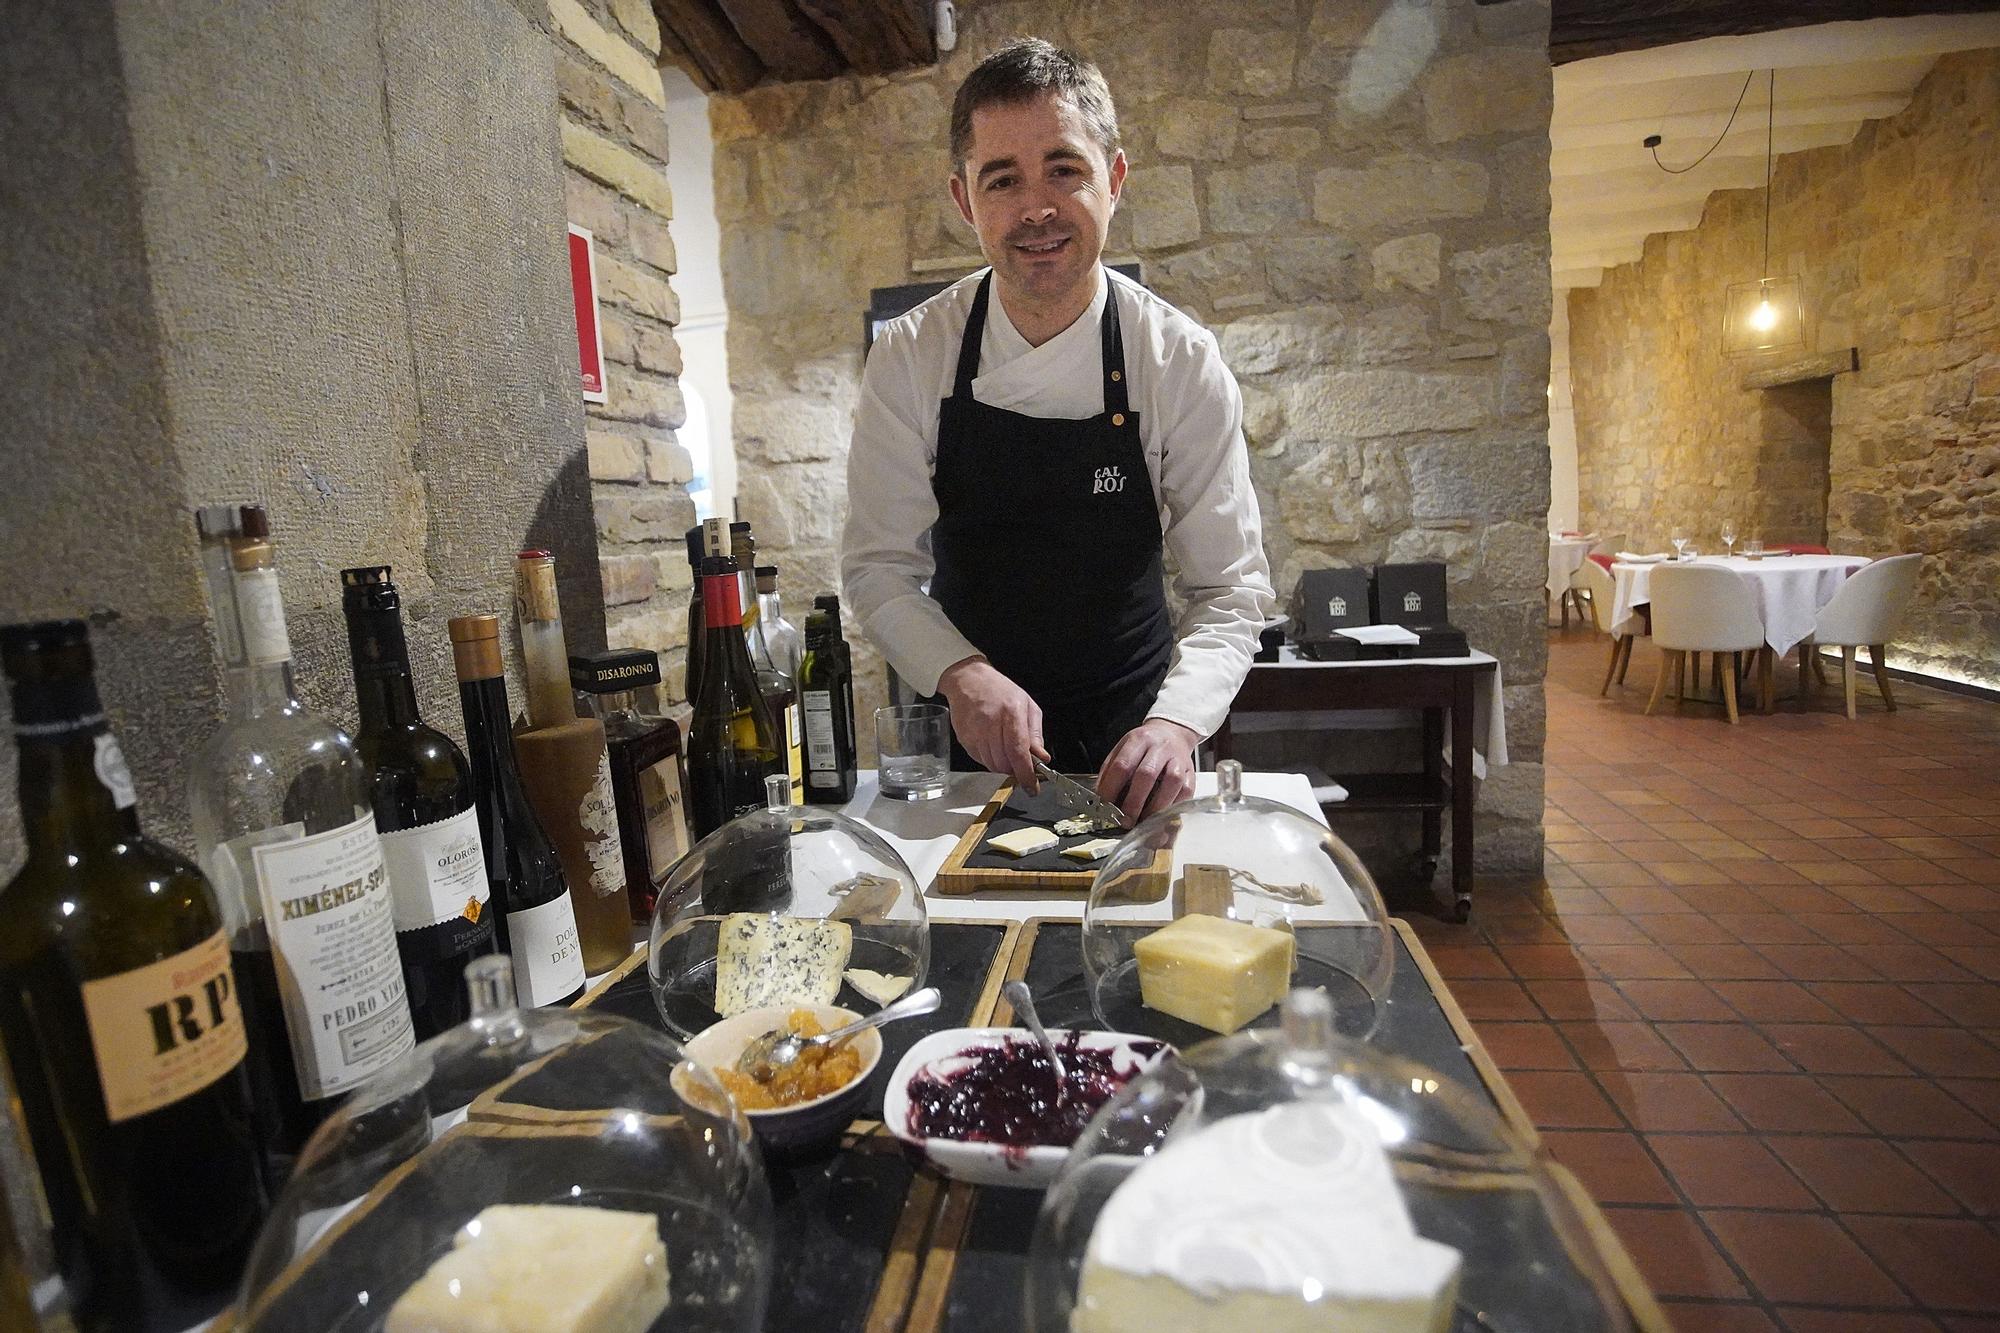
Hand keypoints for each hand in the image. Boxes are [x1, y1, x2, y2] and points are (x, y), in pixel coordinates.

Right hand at [937, 657, 1046, 788]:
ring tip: (1006, 750)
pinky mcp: (965, 739)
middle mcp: (991, 724)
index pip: (1019, 751)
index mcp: (1011, 713)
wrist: (968, 680)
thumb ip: (1035, 734)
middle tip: (1021, 764)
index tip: (1032, 787)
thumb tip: (1041, 758)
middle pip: (1005, 763)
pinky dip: (990, 759)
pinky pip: (980, 760)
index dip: (1026, 773)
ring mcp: (975, 732)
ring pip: (992, 765)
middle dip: (1016, 770)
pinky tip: (992, 745)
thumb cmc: (999, 690)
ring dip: (1003, 766)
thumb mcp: (1027, 705)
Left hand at [1097, 718, 1198, 822]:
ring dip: (1156, 807)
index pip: (1122, 765)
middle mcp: (1160, 747)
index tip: (1105, 806)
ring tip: (1144, 822)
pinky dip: (1173, 807)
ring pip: (1170, 782)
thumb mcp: (1123, 749)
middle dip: (1133, 802)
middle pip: (1146, 774)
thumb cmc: (1145, 746)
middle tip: (1125, 820)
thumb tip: (1100, 797)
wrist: (1173, 733)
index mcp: (1138, 739)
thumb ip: (1110, 770)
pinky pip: (1186, 791)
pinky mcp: (1191, 773)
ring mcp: (1178, 759)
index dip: (1112, 788)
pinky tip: (1162, 816)